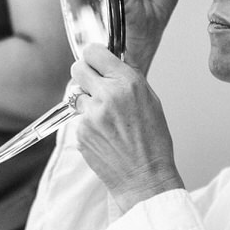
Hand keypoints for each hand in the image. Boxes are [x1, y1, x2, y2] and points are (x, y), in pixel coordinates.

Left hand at [70, 43, 182, 211]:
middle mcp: (107, 95)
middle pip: (77, 68)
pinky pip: (77, 119)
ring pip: (76, 95)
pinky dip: (87, 125)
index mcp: (127, 83)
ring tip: (106, 120)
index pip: (94, 52)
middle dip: (84, 75)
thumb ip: (129, 79)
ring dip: (87, 103)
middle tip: (94, 87)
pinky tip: (104, 136)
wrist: (145, 177)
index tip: (96, 62)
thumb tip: (113, 63)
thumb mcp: (151, 101)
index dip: (93, 57)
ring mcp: (91, 115)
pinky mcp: (80, 132)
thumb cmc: (153, 142)